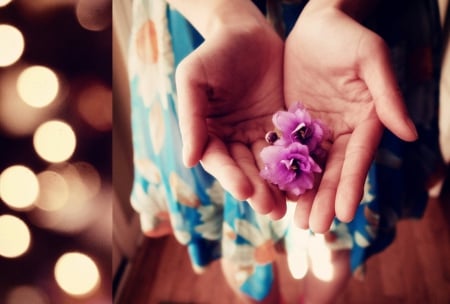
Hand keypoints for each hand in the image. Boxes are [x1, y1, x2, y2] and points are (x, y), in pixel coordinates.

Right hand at [175, 18, 286, 218]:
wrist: (247, 32)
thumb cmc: (215, 52)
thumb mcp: (193, 78)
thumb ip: (190, 117)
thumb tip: (190, 161)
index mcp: (208, 132)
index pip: (217, 160)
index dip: (229, 176)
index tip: (243, 191)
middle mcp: (233, 139)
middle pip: (244, 169)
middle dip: (257, 189)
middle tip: (271, 209)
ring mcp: (258, 134)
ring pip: (268, 165)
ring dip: (277, 186)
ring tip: (287, 206)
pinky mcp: (282, 127)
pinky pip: (290, 148)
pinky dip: (297, 165)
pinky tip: (306, 181)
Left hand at [284, 4, 417, 231]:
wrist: (315, 25)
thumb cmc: (347, 36)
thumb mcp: (370, 58)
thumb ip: (387, 94)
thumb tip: (409, 134)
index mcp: (364, 121)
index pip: (357, 158)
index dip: (351, 185)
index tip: (345, 212)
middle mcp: (340, 132)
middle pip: (332, 171)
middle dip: (324, 199)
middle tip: (314, 227)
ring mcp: (315, 131)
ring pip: (309, 168)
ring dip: (303, 195)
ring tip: (296, 221)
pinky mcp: (292, 125)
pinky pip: (285, 152)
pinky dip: (281, 173)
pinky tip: (274, 192)